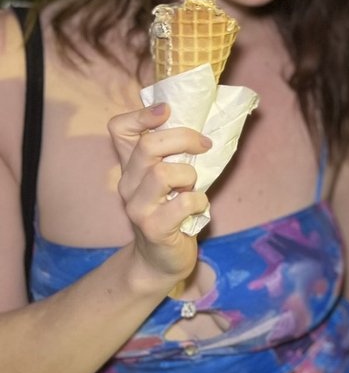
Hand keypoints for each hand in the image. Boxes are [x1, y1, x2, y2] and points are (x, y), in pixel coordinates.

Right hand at [107, 102, 211, 285]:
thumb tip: (205, 125)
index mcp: (132, 166)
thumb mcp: (170, 178)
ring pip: (163, 174)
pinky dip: (199, 201)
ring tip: (193, 187)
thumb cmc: (172, 212)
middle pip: (147, 146)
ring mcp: (138, 207)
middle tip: (204, 145)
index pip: (119, 128)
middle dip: (183, 138)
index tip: (167, 111)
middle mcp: (128, 183)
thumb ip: (176, 154)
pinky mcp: (153, 228)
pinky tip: (197, 208)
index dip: (142, 114)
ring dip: (190, 175)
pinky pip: (183, 203)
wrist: (159, 261)